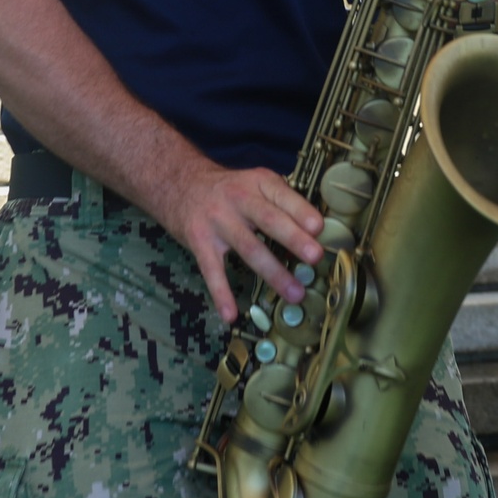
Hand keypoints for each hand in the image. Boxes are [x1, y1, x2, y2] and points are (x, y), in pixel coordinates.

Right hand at [167, 152, 324, 324]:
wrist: (179, 183)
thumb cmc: (228, 189)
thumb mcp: (255, 183)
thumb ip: (281, 203)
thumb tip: (314, 234)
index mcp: (258, 182)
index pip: (282, 196)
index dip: (301, 211)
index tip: (319, 228)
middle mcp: (239, 199)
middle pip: (269, 220)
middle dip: (293, 239)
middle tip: (315, 257)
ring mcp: (218, 221)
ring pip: (249, 248)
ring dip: (274, 273)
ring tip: (295, 293)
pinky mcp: (199, 242)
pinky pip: (212, 271)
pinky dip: (221, 294)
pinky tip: (231, 314)